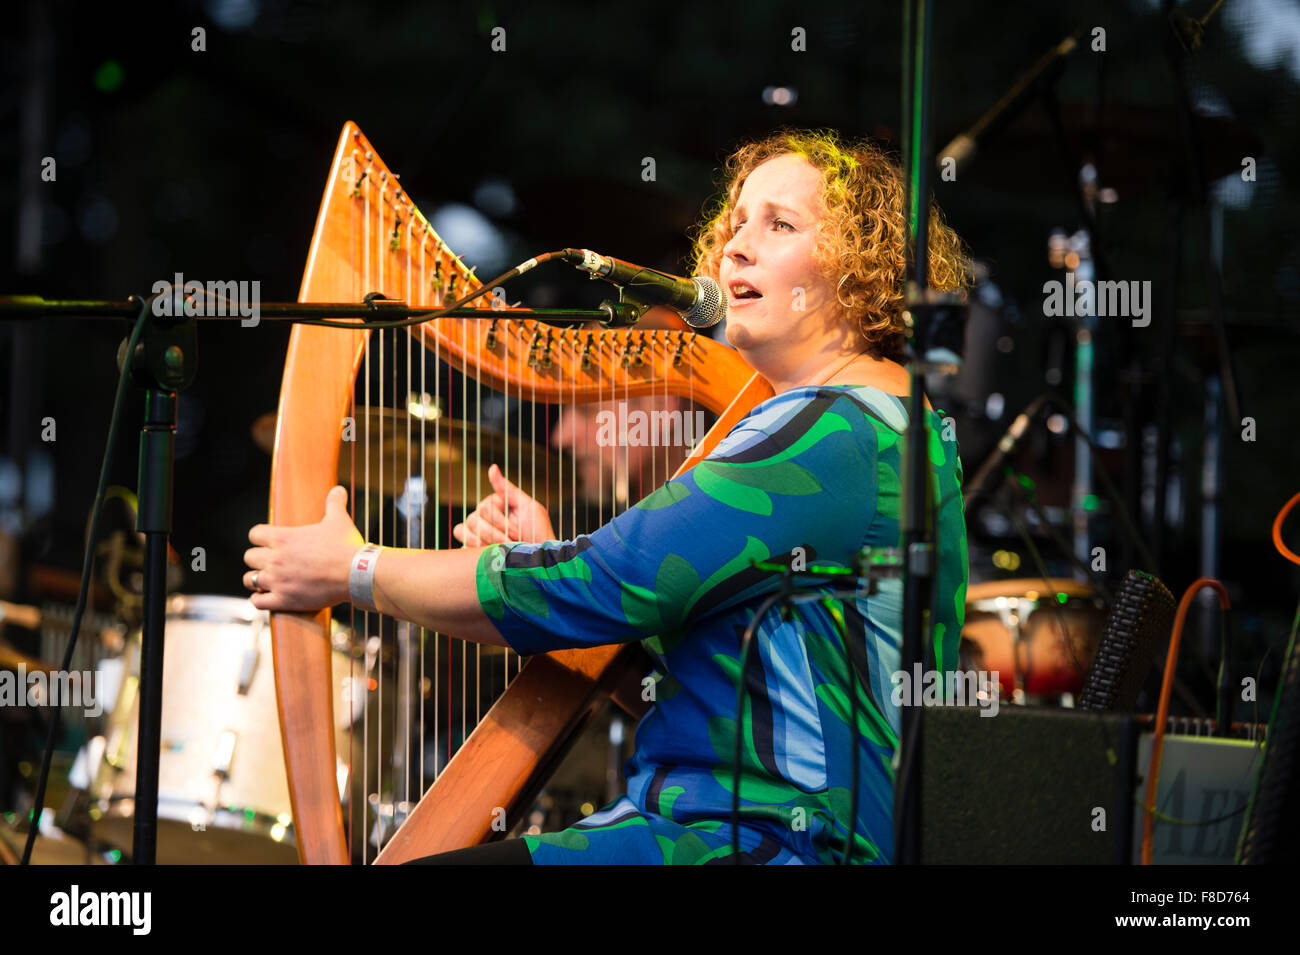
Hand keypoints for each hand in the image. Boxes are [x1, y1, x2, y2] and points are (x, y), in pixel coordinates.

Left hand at [244, 485, 364, 611]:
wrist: (356, 574)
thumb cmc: (346, 546)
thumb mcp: (339, 521)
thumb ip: (334, 503)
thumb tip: (338, 489)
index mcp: (283, 538)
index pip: (254, 534)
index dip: (260, 537)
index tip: (268, 542)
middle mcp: (275, 559)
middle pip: (249, 556)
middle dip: (259, 558)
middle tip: (272, 562)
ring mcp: (277, 581)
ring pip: (249, 579)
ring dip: (257, 579)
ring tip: (267, 580)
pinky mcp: (284, 600)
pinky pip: (258, 601)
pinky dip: (261, 599)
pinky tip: (268, 596)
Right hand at [453, 463, 554, 545]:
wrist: (539, 561)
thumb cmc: (538, 534)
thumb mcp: (528, 507)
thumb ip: (508, 489)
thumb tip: (492, 467)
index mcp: (496, 504)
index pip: (485, 507)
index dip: (500, 522)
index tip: (518, 532)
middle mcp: (484, 516)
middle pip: (474, 519)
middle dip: (495, 534)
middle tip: (513, 542)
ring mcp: (477, 532)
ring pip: (465, 530)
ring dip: (487, 542)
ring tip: (504, 549)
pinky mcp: (473, 547)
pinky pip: (462, 544)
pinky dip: (475, 548)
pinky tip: (490, 552)